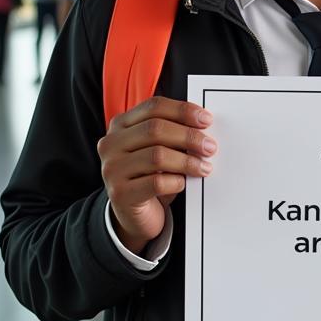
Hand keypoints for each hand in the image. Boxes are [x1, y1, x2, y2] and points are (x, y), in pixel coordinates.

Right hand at [98, 97, 215, 254]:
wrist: (135, 213)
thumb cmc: (150, 175)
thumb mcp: (158, 148)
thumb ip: (172, 133)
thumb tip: (203, 124)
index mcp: (120, 125)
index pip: (154, 107)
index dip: (183, 110)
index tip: (206, 119)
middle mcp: (111, 144)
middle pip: (155, 129)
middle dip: (189, 136)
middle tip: (209, 147)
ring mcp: (113, 169)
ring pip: (157, 156)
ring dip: (187, 161)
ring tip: (204, 167)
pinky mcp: (121, 193)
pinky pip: (157, 183)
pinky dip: (177, 181)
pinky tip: (183, 183)